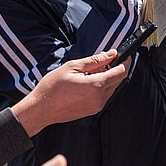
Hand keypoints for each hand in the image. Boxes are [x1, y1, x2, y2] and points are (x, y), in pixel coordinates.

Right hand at [9, 51, 128, 136]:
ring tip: (92, 71)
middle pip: (118, 81)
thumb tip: (111, 54)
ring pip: (111, 89)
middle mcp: (99, 98)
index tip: (124, 55)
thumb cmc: (52, 88)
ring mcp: (96, 106)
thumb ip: (95, 61)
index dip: (125, 62)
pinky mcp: (92, 111)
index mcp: (96, 86)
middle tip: (105, 60)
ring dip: (107, 79)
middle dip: (115, 69)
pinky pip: (103, 96)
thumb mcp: (72, 67)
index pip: (121, 72)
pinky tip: (88, 82)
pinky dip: (101, 87)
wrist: (40, 109)